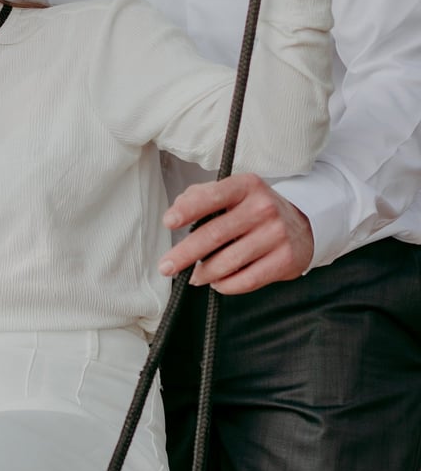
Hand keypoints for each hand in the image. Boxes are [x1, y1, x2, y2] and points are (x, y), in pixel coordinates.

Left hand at [158, 173, 313, 293]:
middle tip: (166, 266)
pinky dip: (226, 285)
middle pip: (215, 234)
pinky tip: (217, 283)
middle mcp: (263, 208)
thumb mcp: (234, 193)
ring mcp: (276, 234)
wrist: (304, 226)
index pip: (212, 196)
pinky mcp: (285, 260)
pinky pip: (247, 279)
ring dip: (204, 273)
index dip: (188, 210)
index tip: (168, 222)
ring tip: (194, 276)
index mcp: (246, 186)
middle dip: (185, 253)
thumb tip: (176, 210)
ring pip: (228, 261)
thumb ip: (201, 195)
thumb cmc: (256, 210)